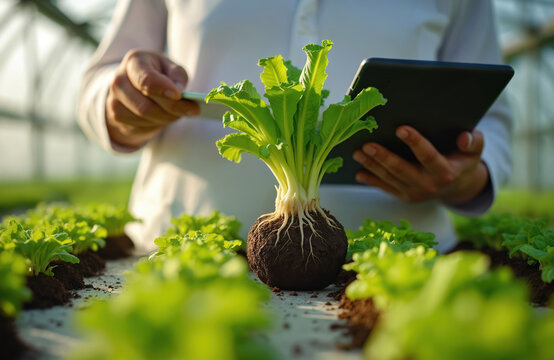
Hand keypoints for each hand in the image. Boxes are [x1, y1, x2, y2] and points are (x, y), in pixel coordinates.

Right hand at [106, 50, 199, 147]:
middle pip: (146, 106)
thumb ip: (177, 76)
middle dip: (172, 110)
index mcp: (134, 61)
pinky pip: (140, 126)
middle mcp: (119, 80)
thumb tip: (179, 92)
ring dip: (167, 118)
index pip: (147, 80)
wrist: (134, 84)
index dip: (164, 90)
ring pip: (144, 118)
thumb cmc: (158, 73)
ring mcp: (114, 99)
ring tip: (178, 112)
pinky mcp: (116, 116)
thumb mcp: (170, 67)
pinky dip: (157, 124)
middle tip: (192, 109)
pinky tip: (163, 116)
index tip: (179, 96)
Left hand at [353, 126, 488, 204]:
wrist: (458, 188)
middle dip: (383, 157)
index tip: (401, 129)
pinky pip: (385, 188)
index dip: (415, 142)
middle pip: (402, 169)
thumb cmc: (463, 161)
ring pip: (390, 178)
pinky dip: (371, 180)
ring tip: (357, 152)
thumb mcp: (474, 152)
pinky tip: (358, 173)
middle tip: (367, 144)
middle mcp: (428, 185)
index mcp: (445, 172)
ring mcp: (414, 193)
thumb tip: (465, 137)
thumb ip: (473, 142)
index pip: (428, 156)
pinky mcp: (405, 197)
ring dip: (372, 166)